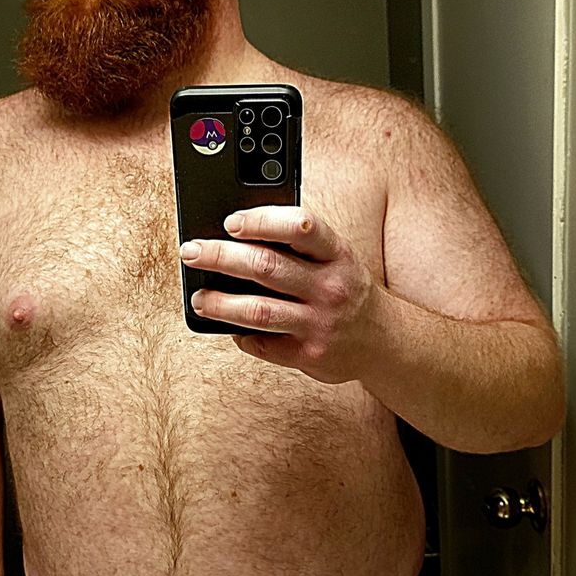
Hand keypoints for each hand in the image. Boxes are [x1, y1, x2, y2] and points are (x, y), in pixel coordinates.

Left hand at [179, 205, 372, 383]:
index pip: (299, 227)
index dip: (261, 221)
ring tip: (199, 298)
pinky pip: (262, 344)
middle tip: (191, 252)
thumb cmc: (344, 287)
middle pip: (266, 267)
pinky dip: (240, 335)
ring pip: (257, 310)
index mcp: (337, 253)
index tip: (230, 222)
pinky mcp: (309, 355)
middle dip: (220, 257)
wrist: (384, 340)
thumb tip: (236, 234)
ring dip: (220, 303)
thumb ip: (298, 244)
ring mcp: (320, 323)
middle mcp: (331, 287)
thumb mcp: (335, 257)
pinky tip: (229, 326)